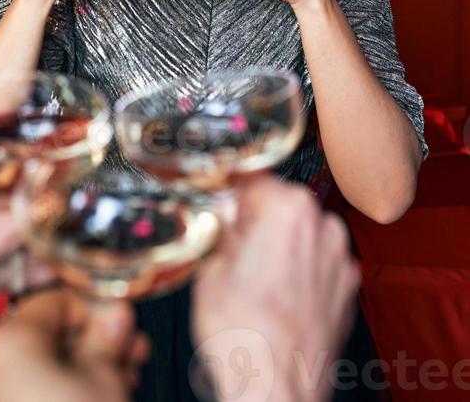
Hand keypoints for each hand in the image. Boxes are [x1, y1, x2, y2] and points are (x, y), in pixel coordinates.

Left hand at [0, 287, 149, 401]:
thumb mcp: (105, 380)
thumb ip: (107, 338)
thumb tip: (113, 317)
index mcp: (6, 342)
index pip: (57, 300)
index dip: (97, 308)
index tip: (122, 320)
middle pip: (46, 335)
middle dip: (92, 342)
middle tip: (129, 351)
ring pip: (36, 369)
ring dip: (80, 370)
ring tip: (120, 379)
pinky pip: (23, 396)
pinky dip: (55, 394)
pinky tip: (93, 399)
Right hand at [192, 176, 359, 401]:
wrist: (276, 387)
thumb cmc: (245, 335)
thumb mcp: (210, 268)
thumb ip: (222, 230)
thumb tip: (224, 220)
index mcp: (288, 207)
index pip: (253, 178)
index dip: (230, 193)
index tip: (221, 201)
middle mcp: (323, 225)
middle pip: (282, 204)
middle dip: (259, 219)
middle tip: (234, 245)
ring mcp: (340, 257)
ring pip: (303, 233)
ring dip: (283, 244)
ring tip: (256, 277)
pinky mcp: (349, 287)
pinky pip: (319, 263)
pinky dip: (302, 271)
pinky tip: (277, 295)